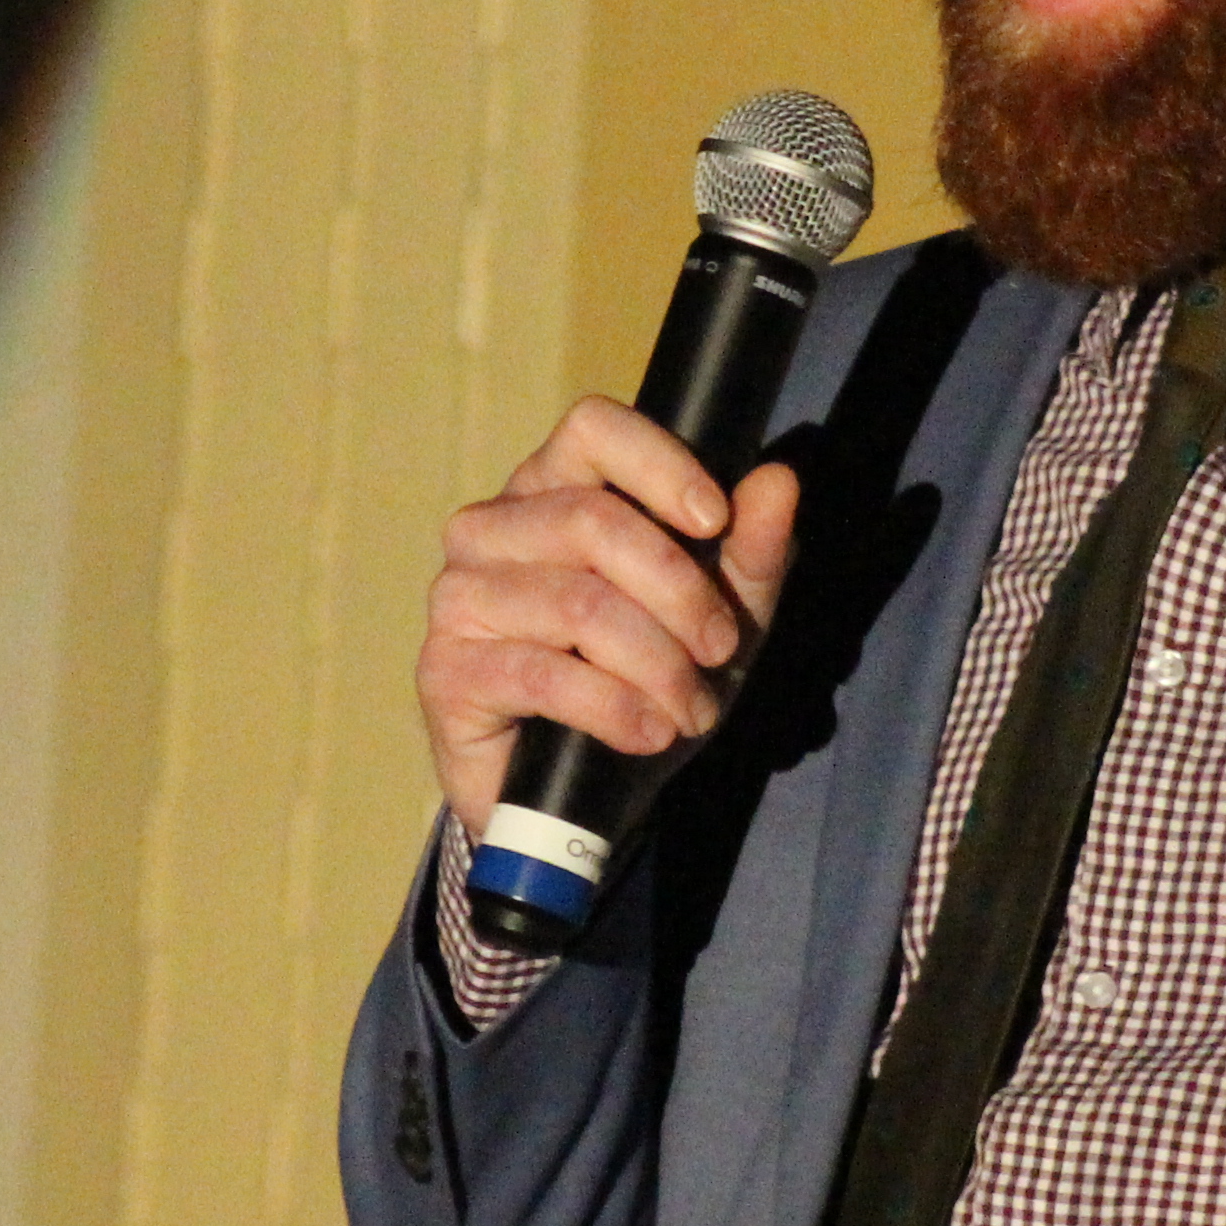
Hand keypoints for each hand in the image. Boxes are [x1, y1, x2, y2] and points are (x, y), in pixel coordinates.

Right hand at [416, 397, 804, 841]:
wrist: (572, 797)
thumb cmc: (641, 682)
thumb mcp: (717, 619)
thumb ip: (749, 551)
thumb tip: (778, 481)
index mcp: (553, 488)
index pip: (592, 428)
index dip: (659, 464)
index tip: (714, 521)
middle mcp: (491, 528)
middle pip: (592, 521)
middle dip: (679, 591)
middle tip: (722, 648)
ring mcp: (459, 597)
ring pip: (577, 604)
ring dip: (657, 665)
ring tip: (692, 709)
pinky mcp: (446, 671)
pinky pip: (543, 674)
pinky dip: (615, 707)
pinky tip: (650, 732)